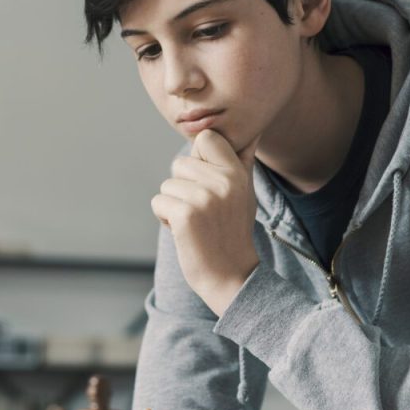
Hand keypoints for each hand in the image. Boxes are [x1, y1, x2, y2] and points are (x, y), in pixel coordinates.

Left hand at [151, 130, 260, 315]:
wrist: (231, 276)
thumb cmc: (233, 233)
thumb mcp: (244, 194)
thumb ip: (242, 162)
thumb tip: (251, 133)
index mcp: (237, 173)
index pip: (206, 138)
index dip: (198, 158)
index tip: (206, 182)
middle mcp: (223, 181)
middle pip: (180, 163)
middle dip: (183, 187)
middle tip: (203, 212)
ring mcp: (204, 198)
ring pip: (167, 184)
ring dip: (173, 204)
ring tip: (196, 223)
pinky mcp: (185, 215)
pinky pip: (158, 202)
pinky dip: (165, 218)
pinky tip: (185, 233)